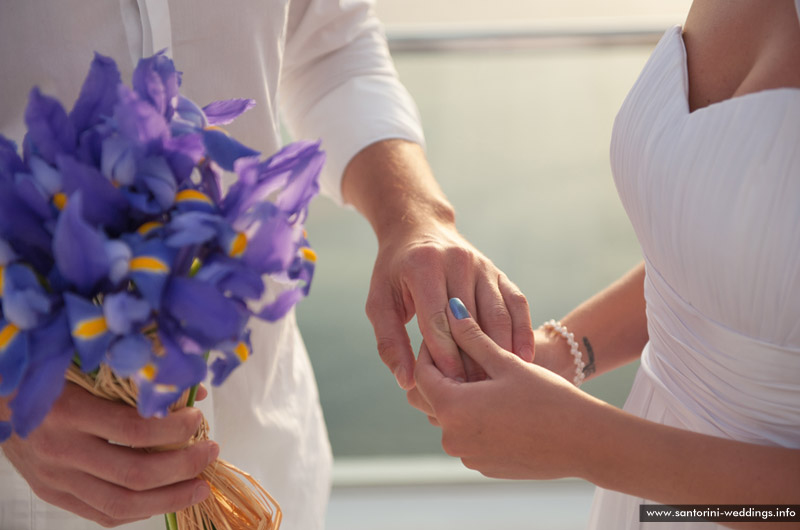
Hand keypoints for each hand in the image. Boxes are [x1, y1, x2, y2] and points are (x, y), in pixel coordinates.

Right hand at [1, 383, 215, 526]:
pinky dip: (139, 511)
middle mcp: (62, 450)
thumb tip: (194, 391)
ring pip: (121, 503)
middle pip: (135, 472)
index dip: (175, 429)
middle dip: (183, 466)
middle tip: (210, 452)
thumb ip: (137, 380)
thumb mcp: (87, 367)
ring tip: (200, 486)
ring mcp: (56, 479)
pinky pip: (101, 514)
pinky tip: (165, 499)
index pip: (135, 430)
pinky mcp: (53, 494)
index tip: (198, 419)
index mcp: (71, 411)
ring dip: (170, 498)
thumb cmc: (48, 375)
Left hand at [366, 218, 533, 388]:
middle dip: (474, 359)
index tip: (450, 387)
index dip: (444, 355)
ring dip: (501, 350)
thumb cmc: (395, 273)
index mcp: (424, 267)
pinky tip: (524, 359)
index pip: (437, 319)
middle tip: (478, 394)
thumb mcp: (381, 303)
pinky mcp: (498, 271)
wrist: (420, 228)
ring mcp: (482, 265)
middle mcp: (457, 261)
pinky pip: (515, 303)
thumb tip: (407, 381)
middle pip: (471, 321)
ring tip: (500, 384)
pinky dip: (522, 331)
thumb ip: (390, 342)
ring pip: (497, 314)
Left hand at [412, 299, 599, 479]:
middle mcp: (452, 437)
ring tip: (482, 375)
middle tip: (461, 352)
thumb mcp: (506, 362)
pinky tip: (498, 403)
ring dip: (458, 397)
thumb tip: (451, 309)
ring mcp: (467, 456)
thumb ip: (472, 337)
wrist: (584, 441)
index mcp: (452, 409)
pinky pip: (467, 437)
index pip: (422, 373)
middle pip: (429, 398)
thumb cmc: (547, 397)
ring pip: (449, 418)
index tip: (446, 333)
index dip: (431, 349)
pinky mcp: (483, 466)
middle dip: (440, 374)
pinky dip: (474, 419)